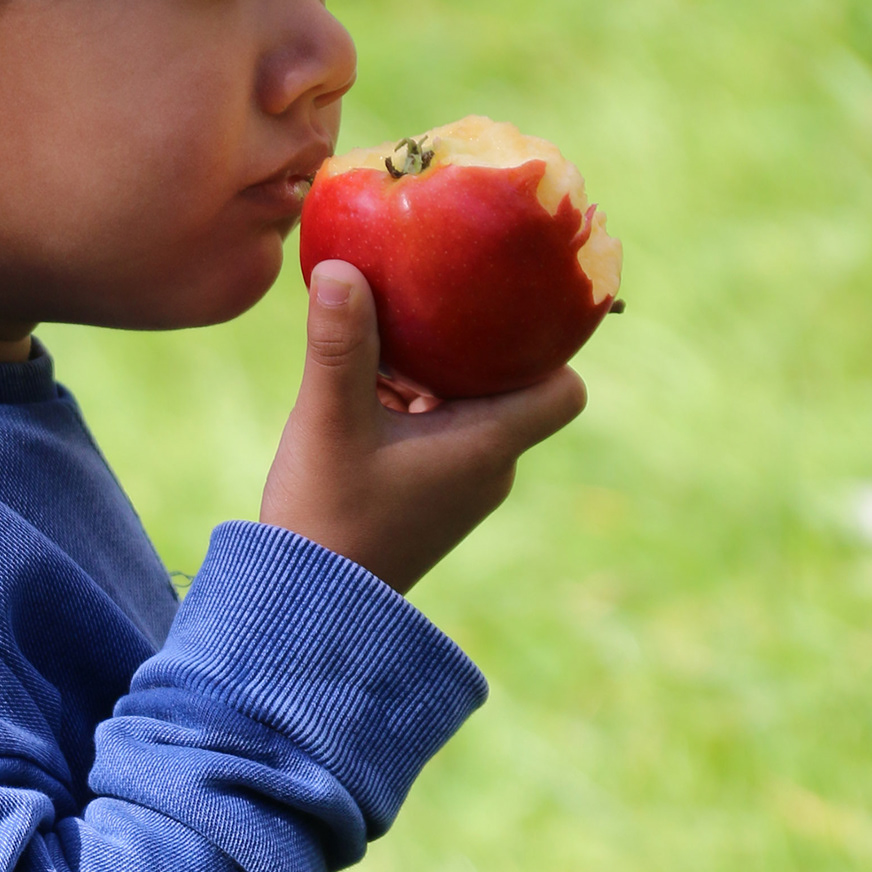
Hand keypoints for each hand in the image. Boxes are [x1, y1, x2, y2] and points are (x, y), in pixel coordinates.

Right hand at [260, 262, 586, 593]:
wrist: (306, 607)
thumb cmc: (329, 518)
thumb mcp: (329, 421)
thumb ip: (340, 343)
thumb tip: (339, 264)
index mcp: (488, 447)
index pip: (565, 388)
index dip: (551, 344)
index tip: (507, 304)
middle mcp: (489, 469)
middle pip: (512, 384)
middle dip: (477, 341)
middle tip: (435, 292)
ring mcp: (460, 487)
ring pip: (469, 406)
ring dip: (437, 370)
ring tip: (387, 333)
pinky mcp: (429, 498)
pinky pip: (439, 430)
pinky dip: (414, 401)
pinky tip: (365, 380)